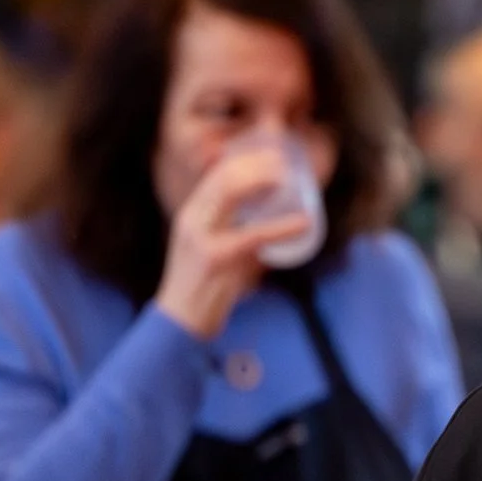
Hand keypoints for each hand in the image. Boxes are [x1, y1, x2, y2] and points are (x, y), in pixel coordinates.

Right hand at [151, 143, 315, 342]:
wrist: (178, 323)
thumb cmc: (202, 291)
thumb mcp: (217, 252)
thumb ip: (240, 236)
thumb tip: (276, 228)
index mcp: (191, 215)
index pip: (216, 175)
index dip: (245, 160)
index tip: (272, 157)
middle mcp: (192, 219)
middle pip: (223, 176)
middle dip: (255, 163)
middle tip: (285, 163)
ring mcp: (200, 237)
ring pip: (230, 193)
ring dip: (262, 181)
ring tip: (289, 180)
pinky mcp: (214, 259)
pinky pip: (252, 236)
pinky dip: (281, 227)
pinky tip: (302, 224)